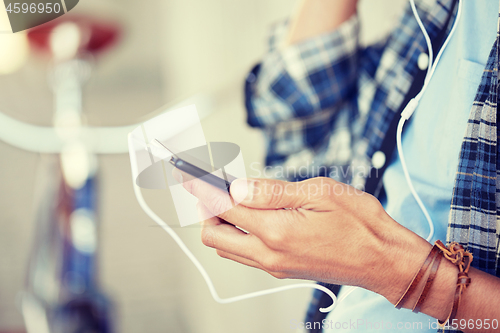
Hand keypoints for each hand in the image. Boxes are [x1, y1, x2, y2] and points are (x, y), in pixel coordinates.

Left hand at [173, 170, 431, 303]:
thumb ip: (272, 192)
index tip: (186, 172)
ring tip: (231, 196)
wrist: (383, 261)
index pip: (222, 206)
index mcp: (275, 231)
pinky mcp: (281, 270)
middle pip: (213, 235)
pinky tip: (252, 214)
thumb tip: (236, 186)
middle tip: (212, 183)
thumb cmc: (360, 223)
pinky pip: (245, 254)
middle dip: (204, 207)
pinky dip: (237, 234)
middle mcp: (267, 254)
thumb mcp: (319, 193)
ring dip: (219, 222)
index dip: (201, 186)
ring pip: (226, 248)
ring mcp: (273, 266)